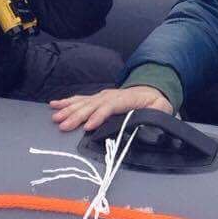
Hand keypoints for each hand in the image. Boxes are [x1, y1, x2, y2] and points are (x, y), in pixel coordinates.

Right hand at [50, 83, 171, 132]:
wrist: (153, 91)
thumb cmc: (156, 103)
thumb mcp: (162, 109)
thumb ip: (156, 115)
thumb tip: (147, 125)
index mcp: (127, 99)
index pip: (110, 107)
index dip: (99, 116)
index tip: (88, 127)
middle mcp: (111, 95)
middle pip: (92, 105)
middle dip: (77, 115)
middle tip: (63, 125)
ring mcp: (103, 96)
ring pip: (84, 102)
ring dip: (69, 109)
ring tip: (56, 117)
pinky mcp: (98, 98)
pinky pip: (80, 99)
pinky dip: (67, 101)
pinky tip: (55, 104)